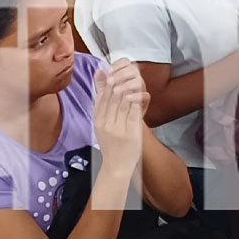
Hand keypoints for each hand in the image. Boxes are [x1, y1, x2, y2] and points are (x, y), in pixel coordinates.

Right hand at [93, 58, 146, 178]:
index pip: (101, 96)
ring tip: (135, 80)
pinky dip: (137, 102)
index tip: (114, 73)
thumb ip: (102, 102)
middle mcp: (105, 123)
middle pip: (112, 97)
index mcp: (97, 120)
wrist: (116, 166)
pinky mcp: (130, 132)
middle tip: (126, 72)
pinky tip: (140, 95)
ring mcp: (117, 128)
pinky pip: (133, 112)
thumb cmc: (110, 143)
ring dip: (129, 89)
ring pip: (123, 102)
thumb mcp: (101, 124)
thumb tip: (98, 76)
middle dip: (119, 82)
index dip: (107, 82)